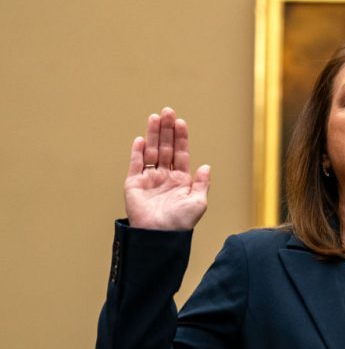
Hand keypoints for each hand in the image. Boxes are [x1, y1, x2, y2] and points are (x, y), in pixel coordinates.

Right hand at [124, 107, 209, 229]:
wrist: (159, 236)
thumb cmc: (180, 223)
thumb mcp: (198, 203)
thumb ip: (201, 184)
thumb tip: (206, 166)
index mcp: (180, 180)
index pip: (181, 154)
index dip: (181, 138)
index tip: (181, 122)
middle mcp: (165, 177)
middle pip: (165, 148)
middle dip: (167, 130)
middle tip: (168, 112)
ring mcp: (149, 179)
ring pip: (151, 152)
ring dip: (153, 134)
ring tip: (155, 117)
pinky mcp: (134, 184)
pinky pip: (135, 165)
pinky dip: (138, 152)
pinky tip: (142, 139)